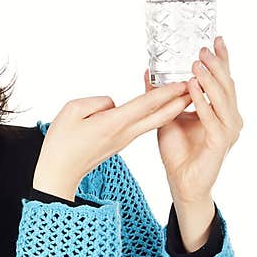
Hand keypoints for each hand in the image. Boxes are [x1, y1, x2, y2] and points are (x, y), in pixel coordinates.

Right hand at [35, 81, 192, 193]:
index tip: (184, 82)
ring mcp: (123, 140)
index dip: (166, 92)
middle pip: (158, 116)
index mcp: (113, 125)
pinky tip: (158, 107)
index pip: (145, 105)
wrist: (58, 174)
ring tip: (185, 94)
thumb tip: (114, 105)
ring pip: (153, 122)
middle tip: (198, 86)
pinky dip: (155, 115)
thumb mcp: (72, 111)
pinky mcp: (119, 143)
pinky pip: (142, 126)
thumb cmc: (61, 143)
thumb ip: (97, 102)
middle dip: (179, 101)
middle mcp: (124, 134)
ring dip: (170, 108)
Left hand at [144, 36, 242, 203]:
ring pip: (222, 98)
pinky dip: (202, 101)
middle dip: (215, 64)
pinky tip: (192, 87)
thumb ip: (162, 95)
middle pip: (226, 84)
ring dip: (209, 79)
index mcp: (221, 109)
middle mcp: (229, 117)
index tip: (216, 38)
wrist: (182, 181)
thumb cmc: (177, 151)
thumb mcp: (167, 115)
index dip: (221, 59)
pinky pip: (212, 117)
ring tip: (197, 63)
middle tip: (203, 48)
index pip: (223, 79)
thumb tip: (148, 72)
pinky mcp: (220, 142)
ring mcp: (228, 129)